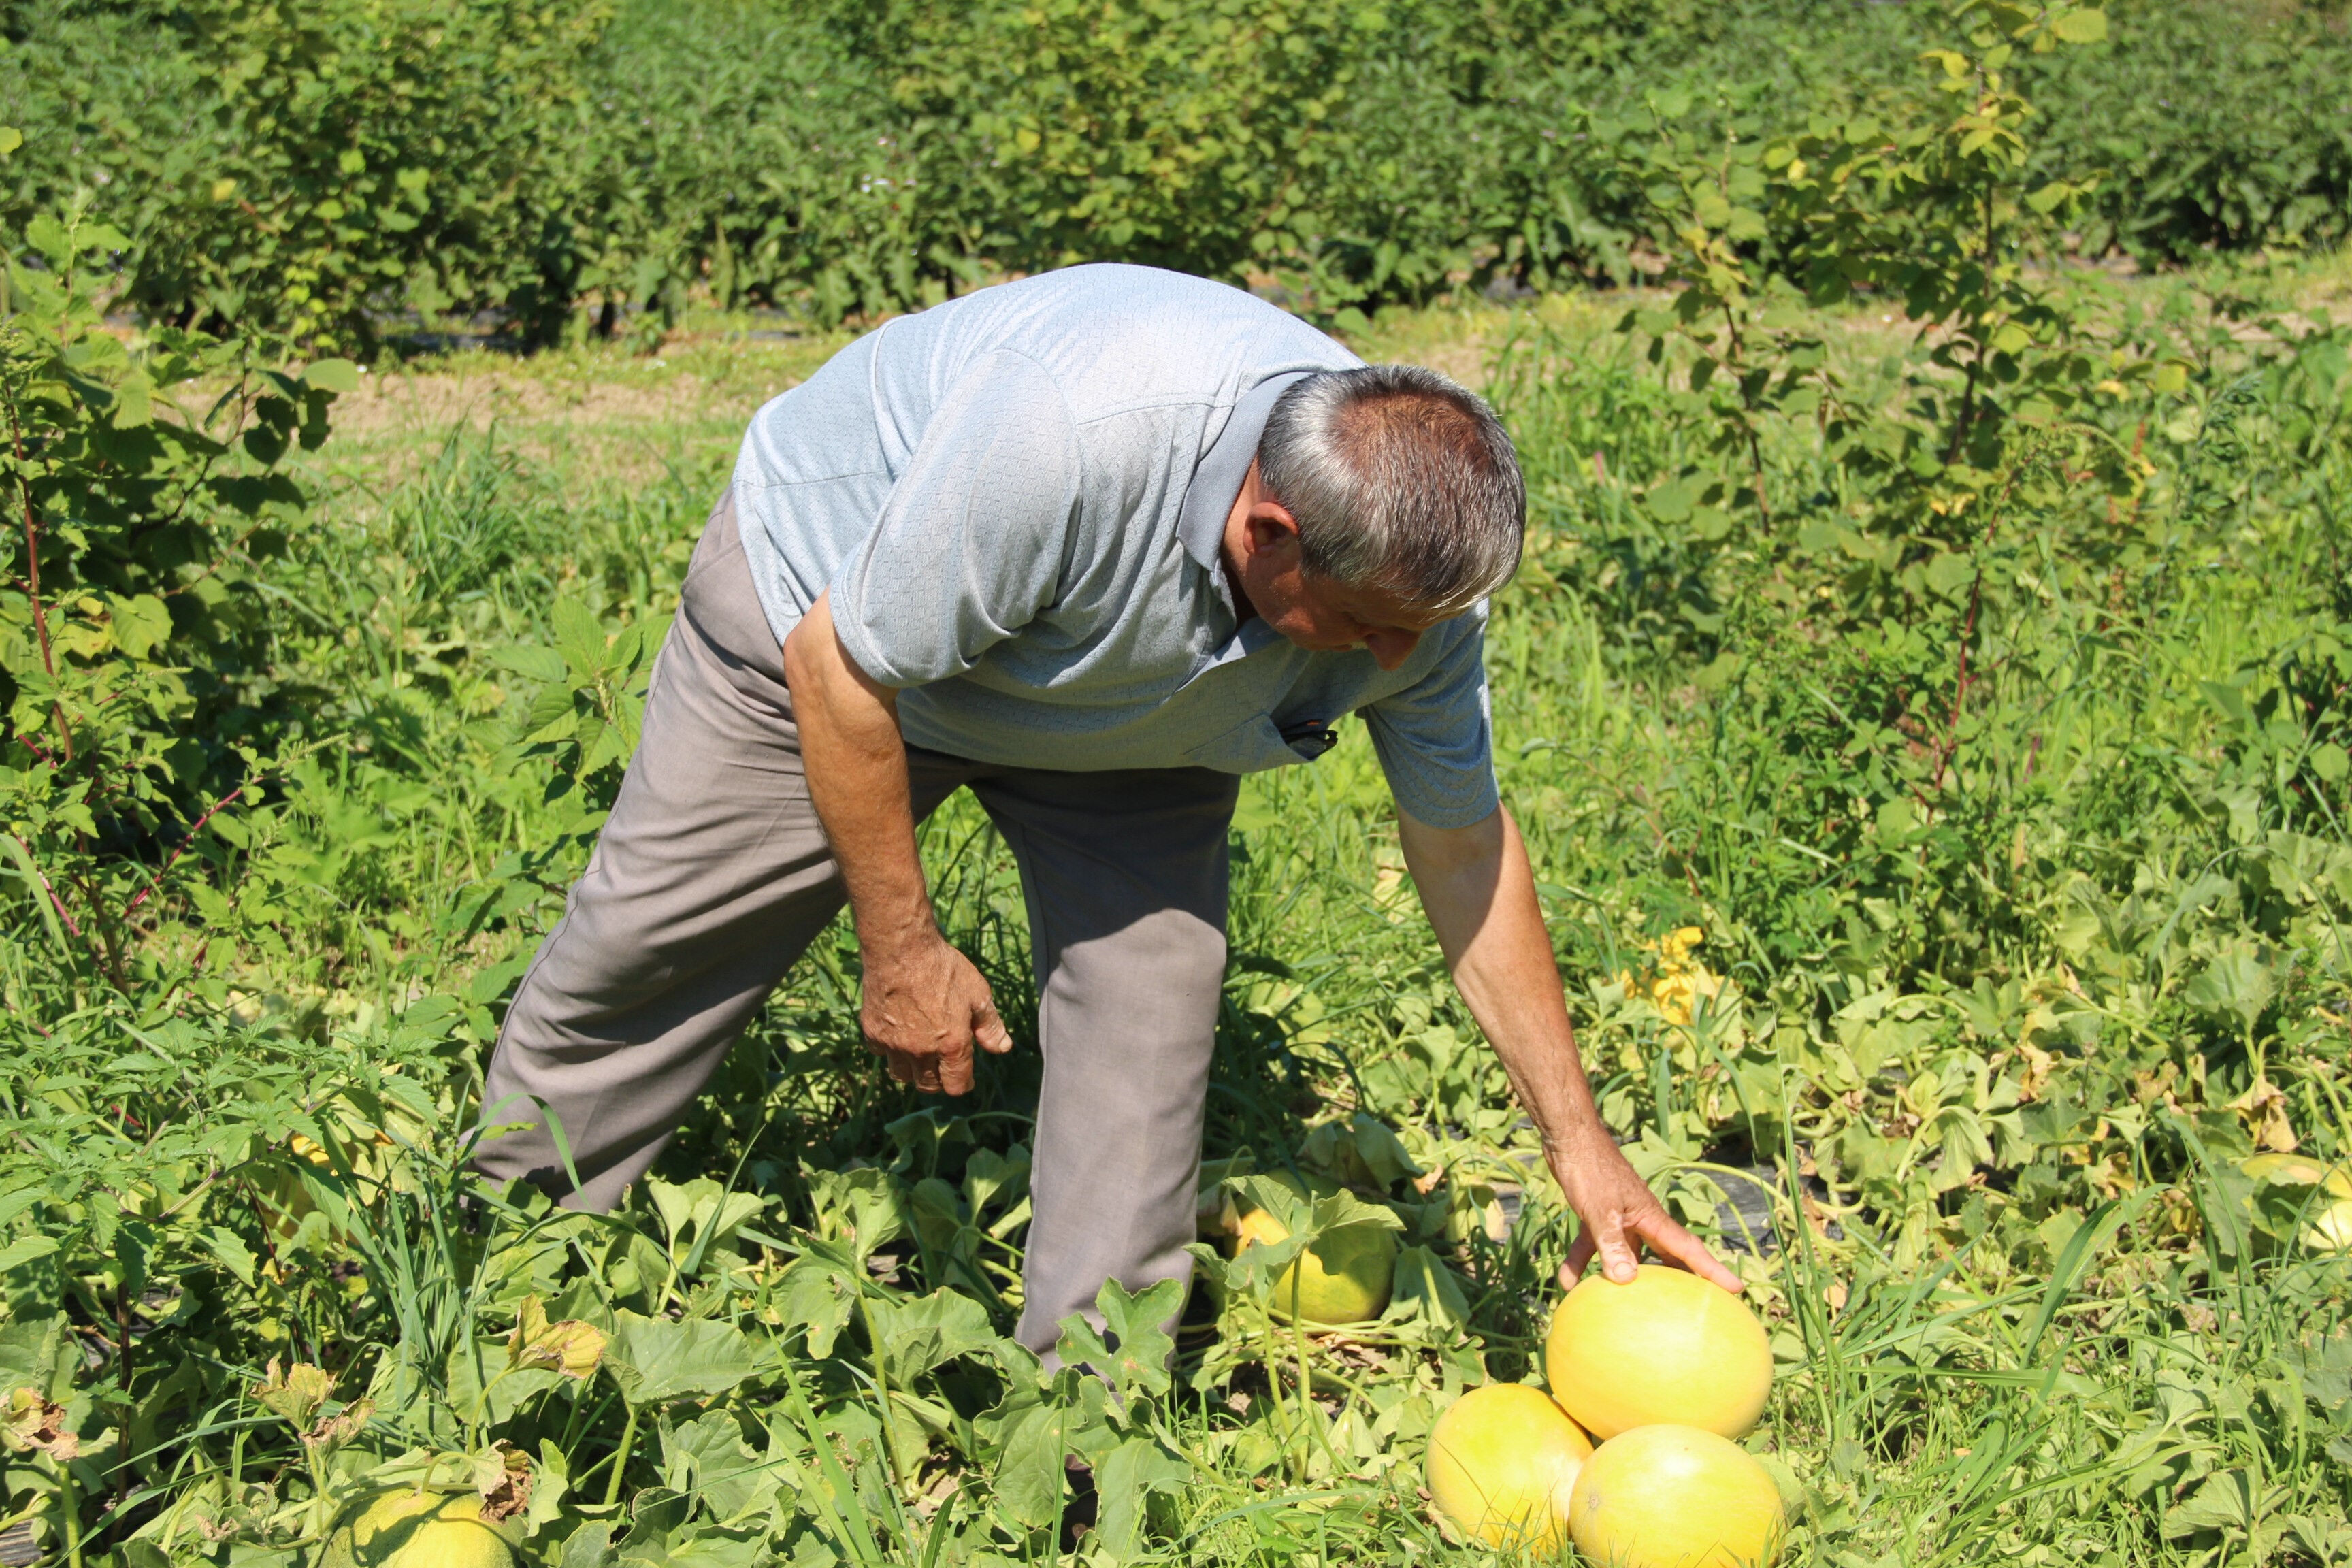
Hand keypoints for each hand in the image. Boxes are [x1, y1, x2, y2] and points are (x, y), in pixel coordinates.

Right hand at [858, 931, 1012, 1094]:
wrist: (901, 949)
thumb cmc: (944, 968)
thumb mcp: (978, 994)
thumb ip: (990, 1026)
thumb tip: (1003, 1048)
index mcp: (951, 1045)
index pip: (956, 1086)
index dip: (963, 1084)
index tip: (964, 1077)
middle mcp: (921, 1051)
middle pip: (927, 1085)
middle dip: (938, 1081)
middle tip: (943, 1066)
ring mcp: (894, 1044)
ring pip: (902, 1075)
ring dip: (913, 1070)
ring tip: (920, 1055)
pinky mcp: (873, 1033)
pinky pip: (881, 1054)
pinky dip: (890, 1050)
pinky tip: (898, 1035)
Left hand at [1547, 1125, 1741, 1292]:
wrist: (1569, 1140)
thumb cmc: (1591, 1170)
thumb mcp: (1601, 1210)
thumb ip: (1611, 1244)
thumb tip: (1626, 1280)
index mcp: (1652, 1218)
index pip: (1689, 1249)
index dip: (1713, 1270)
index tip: (1737, 1289)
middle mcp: (1641, 1221)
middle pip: (1665, 1257)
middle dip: (1679, 1281)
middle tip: (1693, 1308)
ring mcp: (1620, 1220)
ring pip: (1627, 1256)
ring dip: (1625, 1279)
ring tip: (1628, 1310)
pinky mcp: (1597, 1217)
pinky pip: (1593, 1247)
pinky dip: (1581, 1264)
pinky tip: (1568, 1284)